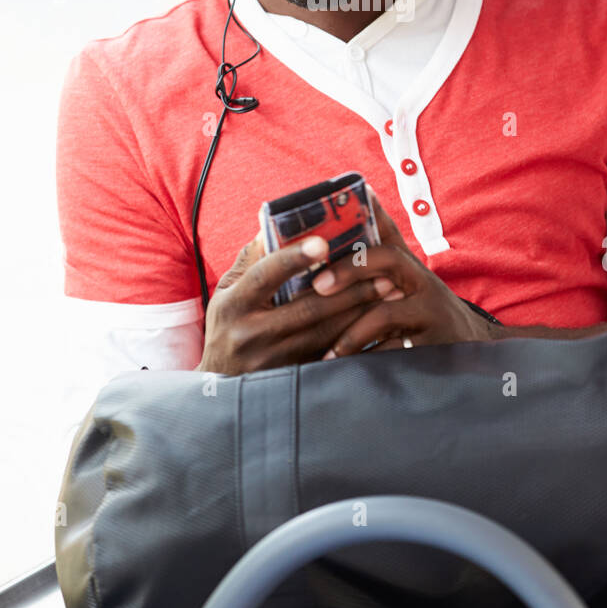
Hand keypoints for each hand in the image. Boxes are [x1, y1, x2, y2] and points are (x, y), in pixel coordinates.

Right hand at [197, 227, 404, 374]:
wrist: (218, 387)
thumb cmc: (227, 324)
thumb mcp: (228, 290)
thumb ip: (253, 258)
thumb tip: (279, 220)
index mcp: (234, 304)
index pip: (265, 275)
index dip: (294, 258)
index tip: (323, 241)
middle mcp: (251, 334)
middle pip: (307, 309)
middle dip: (350, 288)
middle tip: (382, 268)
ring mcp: (272, 361)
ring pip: (325, 334)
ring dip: (360, 311)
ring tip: (388, 290)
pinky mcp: (291, 380)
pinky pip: (330, 357)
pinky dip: (355, 338)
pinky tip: (378, 323)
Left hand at [313, 188, 495, 356]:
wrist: (470, 342)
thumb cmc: (424, 300)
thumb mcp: (408, 268)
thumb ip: (383, 235)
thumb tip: (363, 190)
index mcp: (413, 268)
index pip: (384, 252)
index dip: (352, 259)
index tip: (320, 275)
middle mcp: (425, 287)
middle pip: (385, 270)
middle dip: (347, 279)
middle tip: (315, 295)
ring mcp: (431, 318)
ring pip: (385, 318)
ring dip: (350, 334)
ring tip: (325, 349)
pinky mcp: (433, 348)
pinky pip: (394, 354)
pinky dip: (368, 360)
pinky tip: (346, 368)